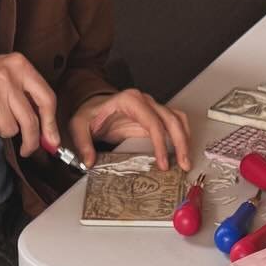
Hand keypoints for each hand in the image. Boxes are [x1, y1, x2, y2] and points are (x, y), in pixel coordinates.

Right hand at [0, 53, 59, 156]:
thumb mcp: (9, 74)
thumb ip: (30, 97)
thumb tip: (49, 134)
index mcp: (20, 65)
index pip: (46, 98)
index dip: (51, 124)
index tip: (53, 140)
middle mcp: (7, 77)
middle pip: (30, 120)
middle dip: (32, 141)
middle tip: (29, 149)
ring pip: (12, 128)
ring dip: (5, 129)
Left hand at [69, 89, 191, 171]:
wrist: (94, 107)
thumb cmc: (90, 114)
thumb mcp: (79, 125)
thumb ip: (83, 143)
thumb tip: (88, 162)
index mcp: (129, 100)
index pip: (152, 122)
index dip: (160, 143)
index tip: (162, 163)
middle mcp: (145, 101)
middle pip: (171, 120)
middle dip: (180, 143)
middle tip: (183, 165)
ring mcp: (152, 107)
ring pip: (178, 119)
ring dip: (185, 139)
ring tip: (186, 161)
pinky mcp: (155, 116)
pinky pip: (175, 122)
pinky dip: (182, 135)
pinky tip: (182, 151)